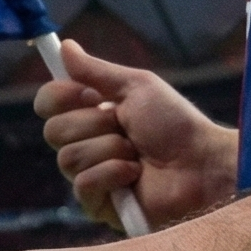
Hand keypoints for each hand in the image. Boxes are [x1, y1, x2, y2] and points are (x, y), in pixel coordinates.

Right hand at [34, 39, 238, 229]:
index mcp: (92, 114)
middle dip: (93, 124)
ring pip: (67, 158)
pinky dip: (112, 173)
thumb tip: (64, 46)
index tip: (88, 94)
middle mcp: (87, 143)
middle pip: (52, 131)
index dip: (59, 97)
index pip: (48, 103)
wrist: (203, 165)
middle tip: (123, 125)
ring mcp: (91, 175)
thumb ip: (96, 71)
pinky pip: (83, 184)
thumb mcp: (137, 87)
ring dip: (109, 150)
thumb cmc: (177, 125)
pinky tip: (135, 175)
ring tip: (137, 153)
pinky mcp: (99, 204)